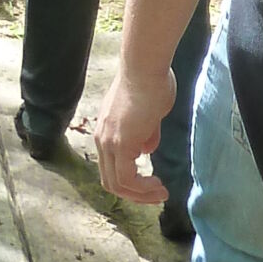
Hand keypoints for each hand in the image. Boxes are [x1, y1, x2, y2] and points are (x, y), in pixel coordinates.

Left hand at [94, 63, 175, 206]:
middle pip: (110, 179)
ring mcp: (108, 141)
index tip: (153, 181)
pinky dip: (142, 188)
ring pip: (117, 183)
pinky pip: (127, 178)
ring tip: (160, 193)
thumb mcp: (150, 114)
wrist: (145, 67)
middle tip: (157, 194)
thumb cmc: (152, 82)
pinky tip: (158, 185)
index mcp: (107, 130)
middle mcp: (102, 138)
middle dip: (135, 193)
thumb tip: (146, 150)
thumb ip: (146, 133)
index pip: (112, 166)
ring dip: (140, 194)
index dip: (131, 180)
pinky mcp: (120, 143)